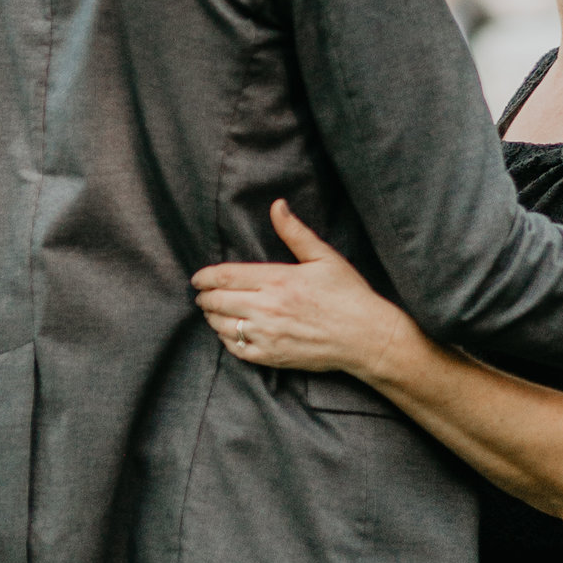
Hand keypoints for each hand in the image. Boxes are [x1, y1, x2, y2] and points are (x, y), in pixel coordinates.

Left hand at [192, 199, 406, 377]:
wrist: (365, 337)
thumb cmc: (348, 295)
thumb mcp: (324, 257)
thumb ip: (294, 232)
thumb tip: (277, 205)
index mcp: (277, 280)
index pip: (226, 276)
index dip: (205, 277)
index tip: (197, 279)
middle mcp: (267, 308)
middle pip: (218, 302)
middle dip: (205, 297)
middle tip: (202, 295)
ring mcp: (267, 335)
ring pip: (222, 326)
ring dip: (212, 318)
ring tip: (213, 312)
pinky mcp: (272, 356)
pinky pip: (236, 349)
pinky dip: (226, 340)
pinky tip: (229, 333)